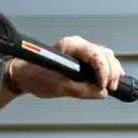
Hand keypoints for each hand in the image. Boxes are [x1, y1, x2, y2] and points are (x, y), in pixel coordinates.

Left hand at [8, 35, 124, 98]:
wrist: (24, 75)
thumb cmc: (35, 76)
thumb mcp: (59, 87)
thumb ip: (83, 90)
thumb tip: (101, 93)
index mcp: (71, 46)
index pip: (96, 56)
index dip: (104, 72)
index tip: (103, 86)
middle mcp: (78, 44)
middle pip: (105, 54)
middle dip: (111, 72)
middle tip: (110, 87)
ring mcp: (81, 49)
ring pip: (107, 56)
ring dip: (113, 71)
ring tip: (112, 85)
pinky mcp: (83, 57)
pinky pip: (102, 59)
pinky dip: (110, 69)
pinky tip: (113, 77)